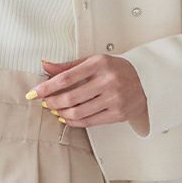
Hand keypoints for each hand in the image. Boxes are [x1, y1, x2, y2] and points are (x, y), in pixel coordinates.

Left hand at [30, 54, 148, 132]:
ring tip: (55, 109)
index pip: (66, 77)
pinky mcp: (118, 114)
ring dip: (61, 113)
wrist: (147, 80)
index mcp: (99, 64)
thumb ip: (68, 65)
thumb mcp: (94, 61)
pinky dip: (73, 121)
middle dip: (52, 102)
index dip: (47, 86)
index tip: (34, 92)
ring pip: (78, 112)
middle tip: (44, 102)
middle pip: (70, 97)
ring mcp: (114, 99)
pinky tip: (66, 117)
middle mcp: (107, 81)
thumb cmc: (117, 69)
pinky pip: (88, 121)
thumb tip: (45, 65)